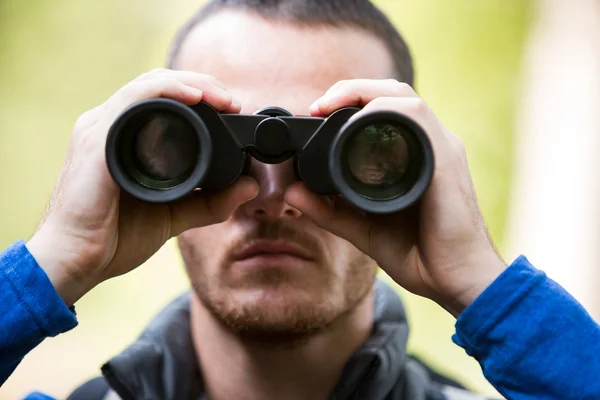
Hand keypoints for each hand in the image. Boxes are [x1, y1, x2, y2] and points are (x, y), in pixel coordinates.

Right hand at [26, 69, 257, 306]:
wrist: (75, 262)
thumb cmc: (113, 238)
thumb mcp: (173, 215)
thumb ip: (209, 202)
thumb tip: (249, 187)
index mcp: (122, 138)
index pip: (162, 98)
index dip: (200, 94)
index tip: (232, 108)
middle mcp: (108, 125)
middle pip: (158, 84)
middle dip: (202, 85)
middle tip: (232, 102)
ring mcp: (100, 129)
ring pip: (149, 85)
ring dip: (191, 84)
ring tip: (222, 98)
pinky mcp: (97, 142)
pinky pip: (133, 100)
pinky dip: (167, 93)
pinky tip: (194, 98)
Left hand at [285, 79, 505, 315]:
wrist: (459, 281)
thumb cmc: (421, 255)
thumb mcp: (364, 228)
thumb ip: (329, 211)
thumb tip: (292, 193)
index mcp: (416, 156)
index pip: (385, 109)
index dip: (350, 100)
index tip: (316, 113)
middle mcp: (431, 146)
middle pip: (394, 93)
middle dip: (353, 89)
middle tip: (319, 106)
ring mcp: (441, 150)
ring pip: (405, 99)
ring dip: (366, 94)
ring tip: (332, 107)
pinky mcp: (446, 162)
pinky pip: (418, 121)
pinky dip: (387, 113)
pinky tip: (360, 123)